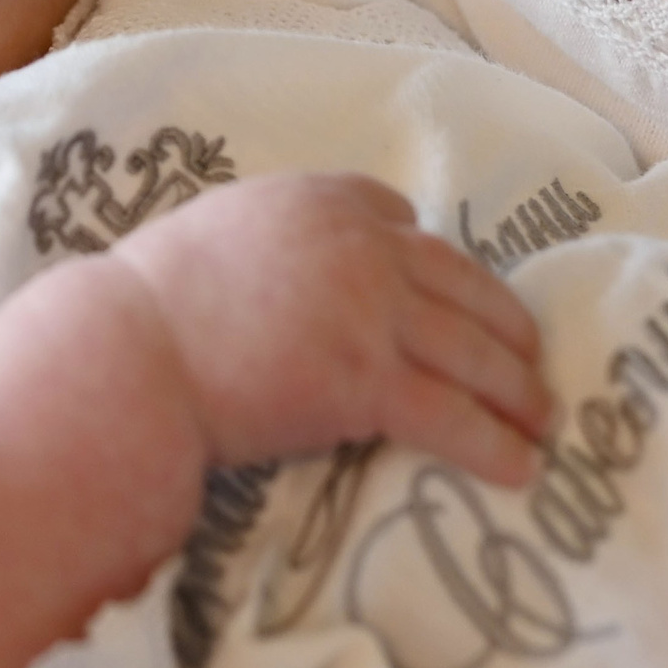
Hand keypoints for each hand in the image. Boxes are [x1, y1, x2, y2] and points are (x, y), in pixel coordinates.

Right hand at [110, 174, 549, 485]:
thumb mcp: (215, 234)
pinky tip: (521, 468)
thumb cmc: (144, 305)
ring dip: (519, 391)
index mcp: (320, 199)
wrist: (125, 353)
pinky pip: (452, 416)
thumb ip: (270, 242)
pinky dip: (494, 444)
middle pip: (465, 284)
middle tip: (531, 364)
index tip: (448, 296)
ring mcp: (371, 313)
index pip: (404, 220)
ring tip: (542, 420)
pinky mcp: (368, 382)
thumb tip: (287, 276)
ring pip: (475, 351)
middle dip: (507, 330)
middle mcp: (362, 246)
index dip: (431, 263)